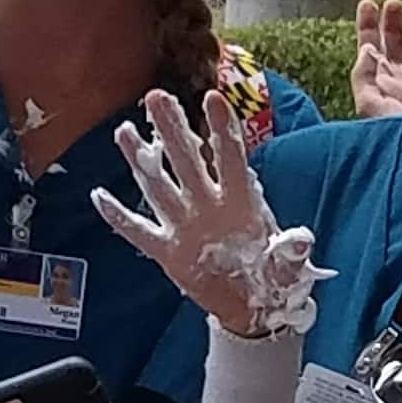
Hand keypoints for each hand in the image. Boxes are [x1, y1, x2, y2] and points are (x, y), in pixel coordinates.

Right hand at [89, 88, 319, 336]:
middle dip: (172, 129)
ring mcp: (185, 226)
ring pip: (158, 187)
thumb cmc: (272, 274)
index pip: (230, 157)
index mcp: (240, 201)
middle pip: (186, 160)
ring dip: (140, 161)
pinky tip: (100, 196)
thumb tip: (302, 240)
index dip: (222, 129)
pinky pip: (139, 231)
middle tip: (156, 96)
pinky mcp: (168, 251)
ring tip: (124, 131)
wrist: (252, 306)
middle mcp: (208, 205)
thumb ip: (291, 252)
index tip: (212, 97)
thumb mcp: (287, 266)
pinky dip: (119, 217)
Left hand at [351, 0, 401, 116]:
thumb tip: (365, 49)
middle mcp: (401, 89)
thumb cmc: (398, 140)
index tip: (368, 4)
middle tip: (393, 3)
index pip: (370, 51)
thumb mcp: (372, 106)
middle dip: (392, 24)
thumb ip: (365, 77)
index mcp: (381, 87)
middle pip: (394, 50)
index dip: (367, 26)